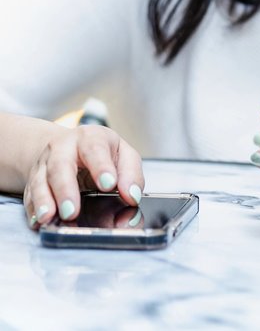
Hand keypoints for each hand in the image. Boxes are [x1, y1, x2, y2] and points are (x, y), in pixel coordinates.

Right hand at [23, 125, 143, 229]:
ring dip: (44, 201)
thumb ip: (131, 174)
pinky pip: (29, 195)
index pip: (95, 149)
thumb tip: (132, 196)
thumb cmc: (102, 152)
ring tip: (48, 218)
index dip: (101, 167)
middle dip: (65, 189)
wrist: (67, 145)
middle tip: (72, 211)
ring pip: (40, 181)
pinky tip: (37, 221)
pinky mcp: (33, 180)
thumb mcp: (123, 155)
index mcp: (90, 137)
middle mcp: (63, 148)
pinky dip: (32, 209)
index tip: (109, 184)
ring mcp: (44, 164)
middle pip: (60, 166)